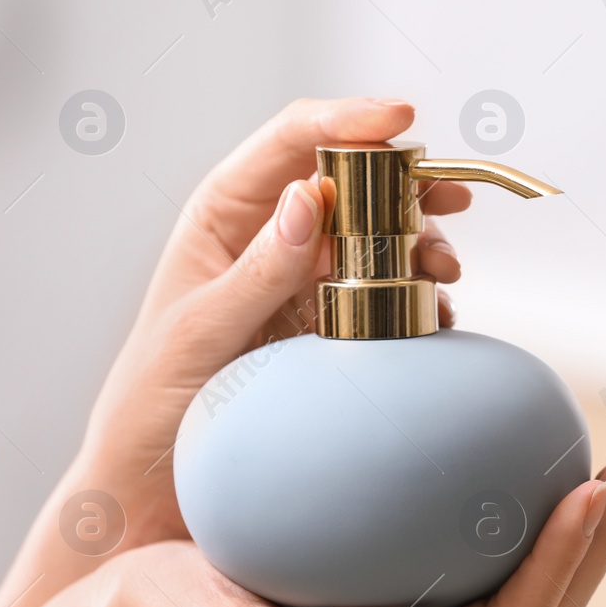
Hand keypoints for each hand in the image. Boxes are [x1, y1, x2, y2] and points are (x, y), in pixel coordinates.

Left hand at [80, 97, 468, 547]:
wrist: (156, 488)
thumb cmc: (152, 403)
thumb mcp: (199, 335)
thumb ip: (255, 271)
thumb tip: (308, 198)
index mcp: (226, 216)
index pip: (292, 140)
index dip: (349, 118)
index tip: (403, 118)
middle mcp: (273, 236)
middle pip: (355, 180)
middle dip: (410, 183)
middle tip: (453, 204)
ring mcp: (310, 279)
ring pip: (383, 235)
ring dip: (424, 242)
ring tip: (446, 269)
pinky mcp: (337, 324)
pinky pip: (393, 294)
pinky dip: (425, 297)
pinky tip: (438, 315)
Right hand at [85, 448, 605, 606]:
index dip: (567, 562)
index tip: (594, 487)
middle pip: (546, 595)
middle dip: (605, 533)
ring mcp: (415, 598)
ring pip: (523, 558)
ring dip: (581, 509)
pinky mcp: (395, 558)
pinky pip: (469, 518)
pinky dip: (507, 475)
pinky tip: (508, 415)